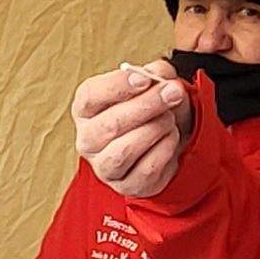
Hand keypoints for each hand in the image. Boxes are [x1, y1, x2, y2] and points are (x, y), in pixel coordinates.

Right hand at [71, 61, 192, 198]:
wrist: (169, 142)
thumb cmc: (152, 111)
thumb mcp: (156, 85)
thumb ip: (157, 74)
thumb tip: (159, 73)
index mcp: (86, 109)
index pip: (90, 96)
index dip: (117, 86)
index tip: (144, 79)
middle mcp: (88, 140)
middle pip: (111, 124)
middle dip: (147, 105)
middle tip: (173, 92)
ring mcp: (104, 166)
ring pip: (126, 149)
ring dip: (157, 129)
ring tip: (170, 120)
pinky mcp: (126, 185)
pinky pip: (146, 168)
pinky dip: (165, 150)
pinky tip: (170, 139)